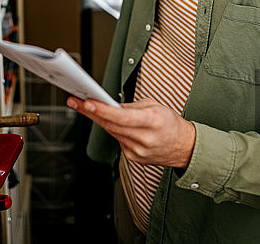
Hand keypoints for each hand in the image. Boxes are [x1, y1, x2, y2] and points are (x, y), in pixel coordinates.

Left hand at [67, 97, 195, 167]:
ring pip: (111, 132)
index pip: (121, 117)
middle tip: (75, 102)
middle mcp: (144, 139)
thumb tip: (110, 105)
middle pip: (111, 125)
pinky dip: (113, 130)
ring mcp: (137, 151)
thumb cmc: (171, 124)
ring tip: (87, 107)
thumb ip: (131, 106)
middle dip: (91, 112)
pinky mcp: (133, 157)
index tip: (87, 103)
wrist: (184, 148)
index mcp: (152, 121)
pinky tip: (111, 122)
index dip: (102, 110)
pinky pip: (117, 140)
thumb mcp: (154, 106)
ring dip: (100, 119)